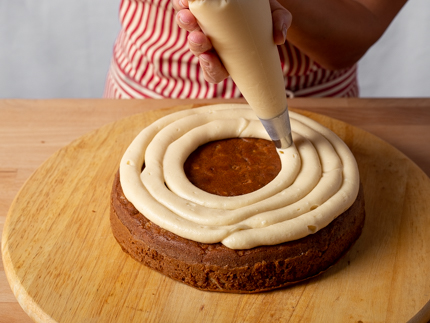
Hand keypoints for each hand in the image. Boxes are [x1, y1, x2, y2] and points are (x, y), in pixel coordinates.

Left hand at [172, 0, 291, 83]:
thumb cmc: (265, 11)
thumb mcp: (276, 15)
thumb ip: (280, 24)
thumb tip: (279, 38)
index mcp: (228, 56)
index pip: (214, 72)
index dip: (210, 69)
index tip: (209, 59)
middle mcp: (211, 42)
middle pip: (198, 50)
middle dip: (196, 45)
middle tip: (198, 38)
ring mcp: (200, 25)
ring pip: (187, 29)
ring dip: (185, 23)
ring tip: (188, 15)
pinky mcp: (194, 7)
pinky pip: (181, 7)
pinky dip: (181, 4)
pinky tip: (185, 1)